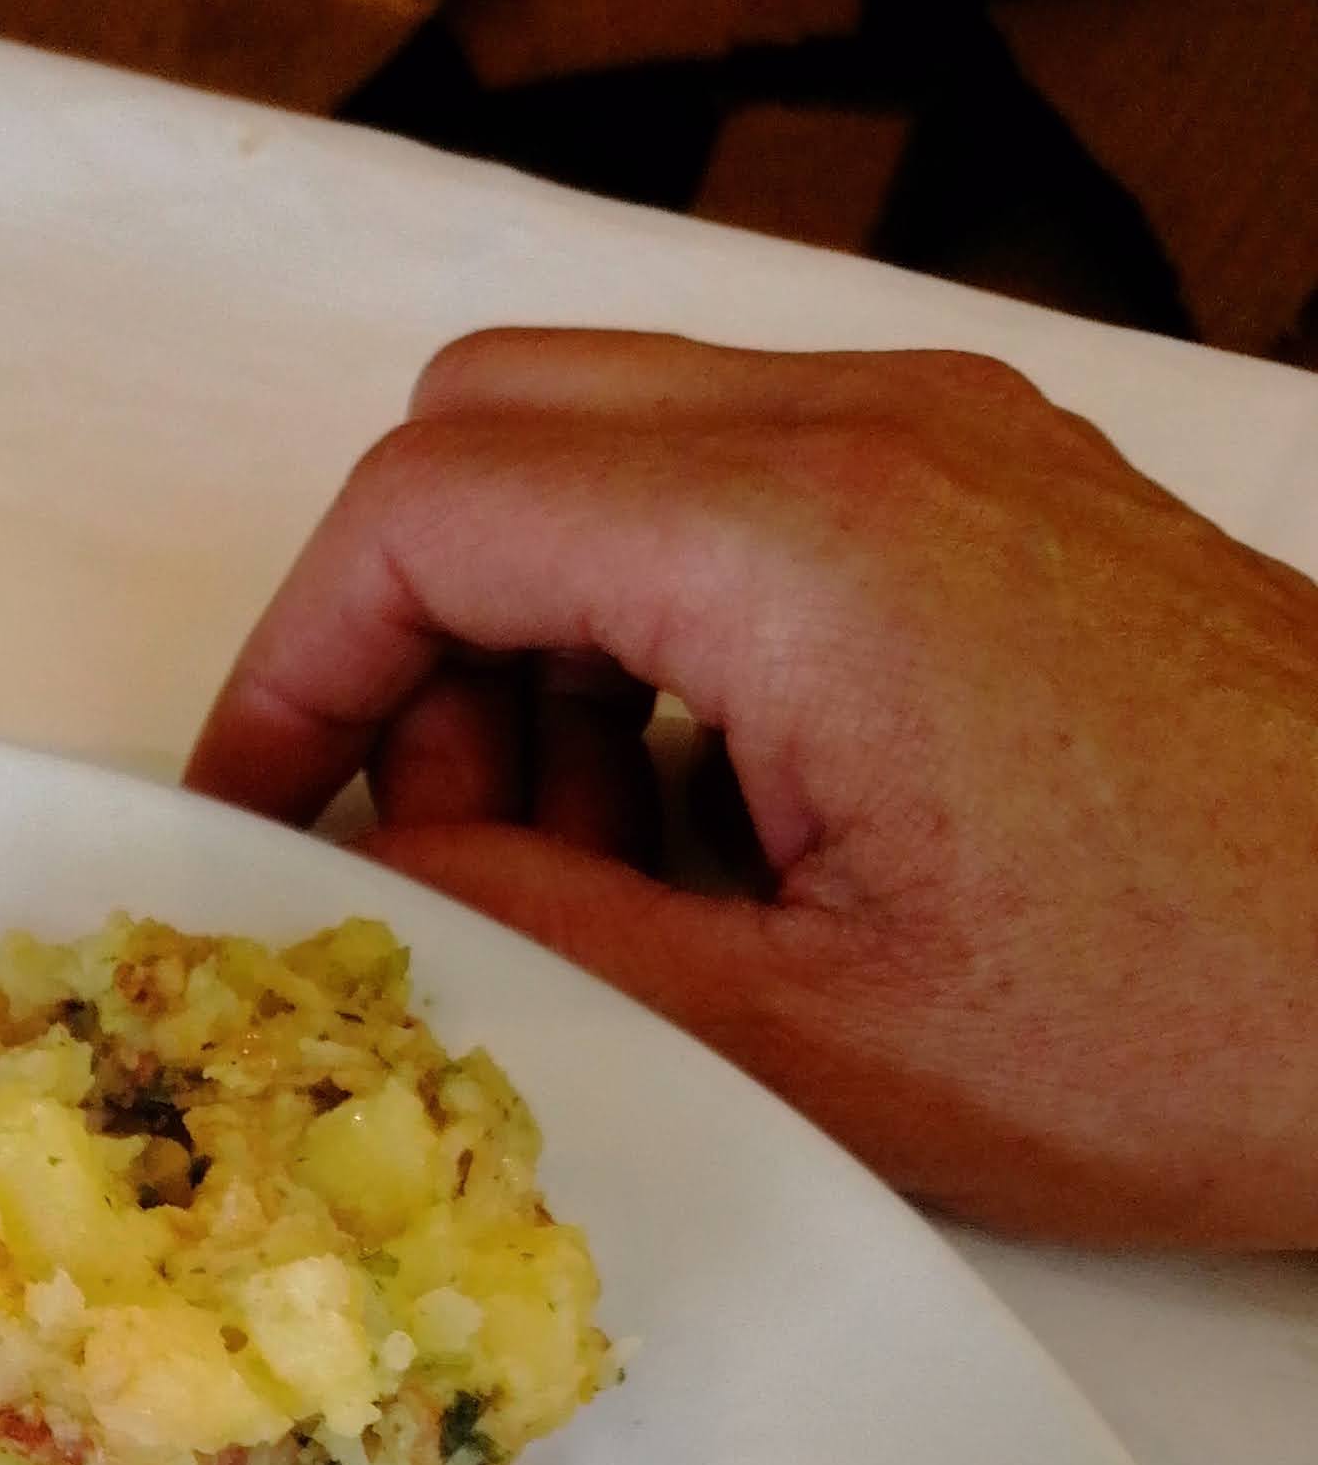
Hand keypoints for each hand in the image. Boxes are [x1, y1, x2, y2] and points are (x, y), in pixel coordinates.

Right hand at [184, 331, 1317, 1249]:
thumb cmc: (1203, 1019)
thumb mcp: (803, 1040)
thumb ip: (540, 935)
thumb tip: (386, 880)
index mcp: (801, 545)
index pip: (423, 510)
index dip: (294, 669)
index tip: (262, 812)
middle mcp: (874, 429)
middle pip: (493, 424)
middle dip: (407, 633)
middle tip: (440, 846)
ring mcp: (955, 439)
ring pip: (613, 447)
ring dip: (542, 639)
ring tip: (612, 874)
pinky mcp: (1008, 490)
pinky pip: (748, 491)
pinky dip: (667, 628)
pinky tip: (730, 826)